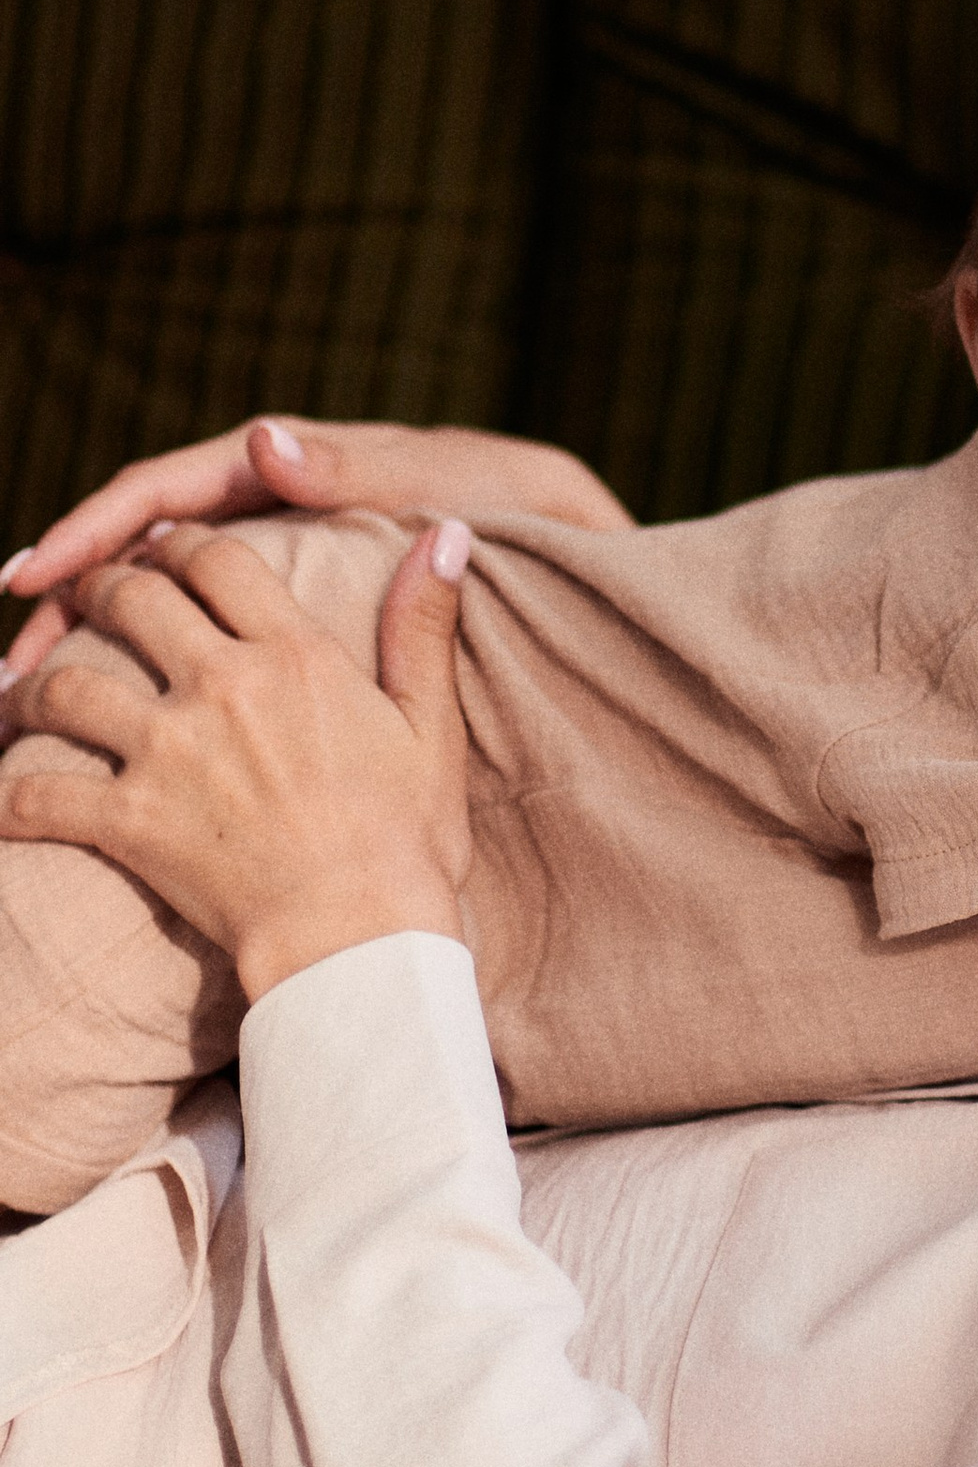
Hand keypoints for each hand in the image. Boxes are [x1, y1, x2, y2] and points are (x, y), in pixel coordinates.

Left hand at [0, 519, 474, 1001]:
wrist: (359, 932)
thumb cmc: (408, 834)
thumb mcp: (431, 722)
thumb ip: (425, 622)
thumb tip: (445, 533)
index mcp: (296, 655)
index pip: (216, 560)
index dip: (181, 544)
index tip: (165, 550)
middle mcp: (224, 686)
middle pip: (130, 599)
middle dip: (99, 587)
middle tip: (88, 596)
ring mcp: (167, 753)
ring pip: (64, 686)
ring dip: (33, 681)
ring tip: (25, 685)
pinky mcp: (128, 822)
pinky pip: (35, 795)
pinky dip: (5, 793)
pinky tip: (0, 793)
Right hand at [2, 417, 631, 675]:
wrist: (559, 525)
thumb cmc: (501, 495)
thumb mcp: (435, 476)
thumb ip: (350, 465)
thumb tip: (263, 439)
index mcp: (291, 469)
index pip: (165, 492)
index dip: (90, 530)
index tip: (28, 578)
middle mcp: (272, 502)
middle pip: (142, 547)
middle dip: (70, 599)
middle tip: (10, 669)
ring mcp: (281, 553)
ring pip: (164, 592)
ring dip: (98, 639)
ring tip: (31, 702)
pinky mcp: (298, 601)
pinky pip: (206, 626)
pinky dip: (160, 663)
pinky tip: (123, 720)